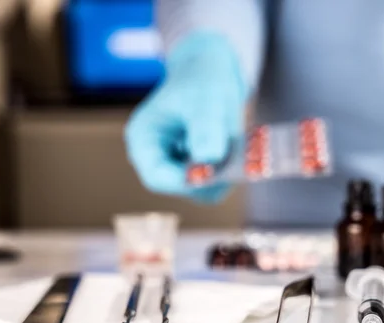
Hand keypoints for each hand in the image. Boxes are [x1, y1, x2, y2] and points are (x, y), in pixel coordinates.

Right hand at [125, 33, 246, 202]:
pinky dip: (232, 171)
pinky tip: (238, 148)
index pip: (157, 177)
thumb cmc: (204, 79)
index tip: (216, 170)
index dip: (186, 180)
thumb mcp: (206, 98)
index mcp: (144, 140)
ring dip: (226, 174)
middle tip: (239, 159)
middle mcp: (157, 157)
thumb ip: (205, 127)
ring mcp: (177, 165)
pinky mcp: (198, 168)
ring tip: (238, 144)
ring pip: (203, 189)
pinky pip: (217, 183)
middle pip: (182, 187)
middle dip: (212, 177)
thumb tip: (208, 159)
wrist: (215, 73)